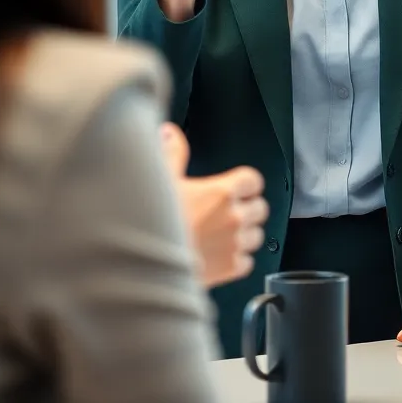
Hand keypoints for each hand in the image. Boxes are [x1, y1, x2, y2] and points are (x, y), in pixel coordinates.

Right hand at [161, 123, 268, 287]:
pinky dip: (238, 260)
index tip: (236, 187)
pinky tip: (220, 256)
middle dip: (247, 208)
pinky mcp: (229, 269)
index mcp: (221, 191)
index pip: (253, 180)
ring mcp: (234, 244)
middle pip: (260, 208)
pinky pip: (248, 262)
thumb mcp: (159, 181)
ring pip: (257, 235)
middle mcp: (233, 216)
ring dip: (244, 235)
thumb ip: (171, 154)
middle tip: (228, 212)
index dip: (245, 184)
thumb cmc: (150, 224)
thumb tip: (169, 133)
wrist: (140, 268)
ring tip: (224, 235)